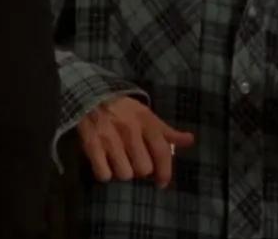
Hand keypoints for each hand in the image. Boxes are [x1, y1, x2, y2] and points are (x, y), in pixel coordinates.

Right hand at [76, 95, 194, 187]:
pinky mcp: (91, 145)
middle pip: (144, 168)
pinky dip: (104, 173)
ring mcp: (109, 138)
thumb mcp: (145, 114)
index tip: (162, 182)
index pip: (162, 151)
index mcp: (145, 120)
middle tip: (134, 162)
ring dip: (122, 172)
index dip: (165, 172)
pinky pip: (104, 174)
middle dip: (140, 170)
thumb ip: (166, 131)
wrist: (87, 94)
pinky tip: (104, 163)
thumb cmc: (121, 108)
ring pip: (125, 174)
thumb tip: (190, 140)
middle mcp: (129, 129)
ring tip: (118, 162)